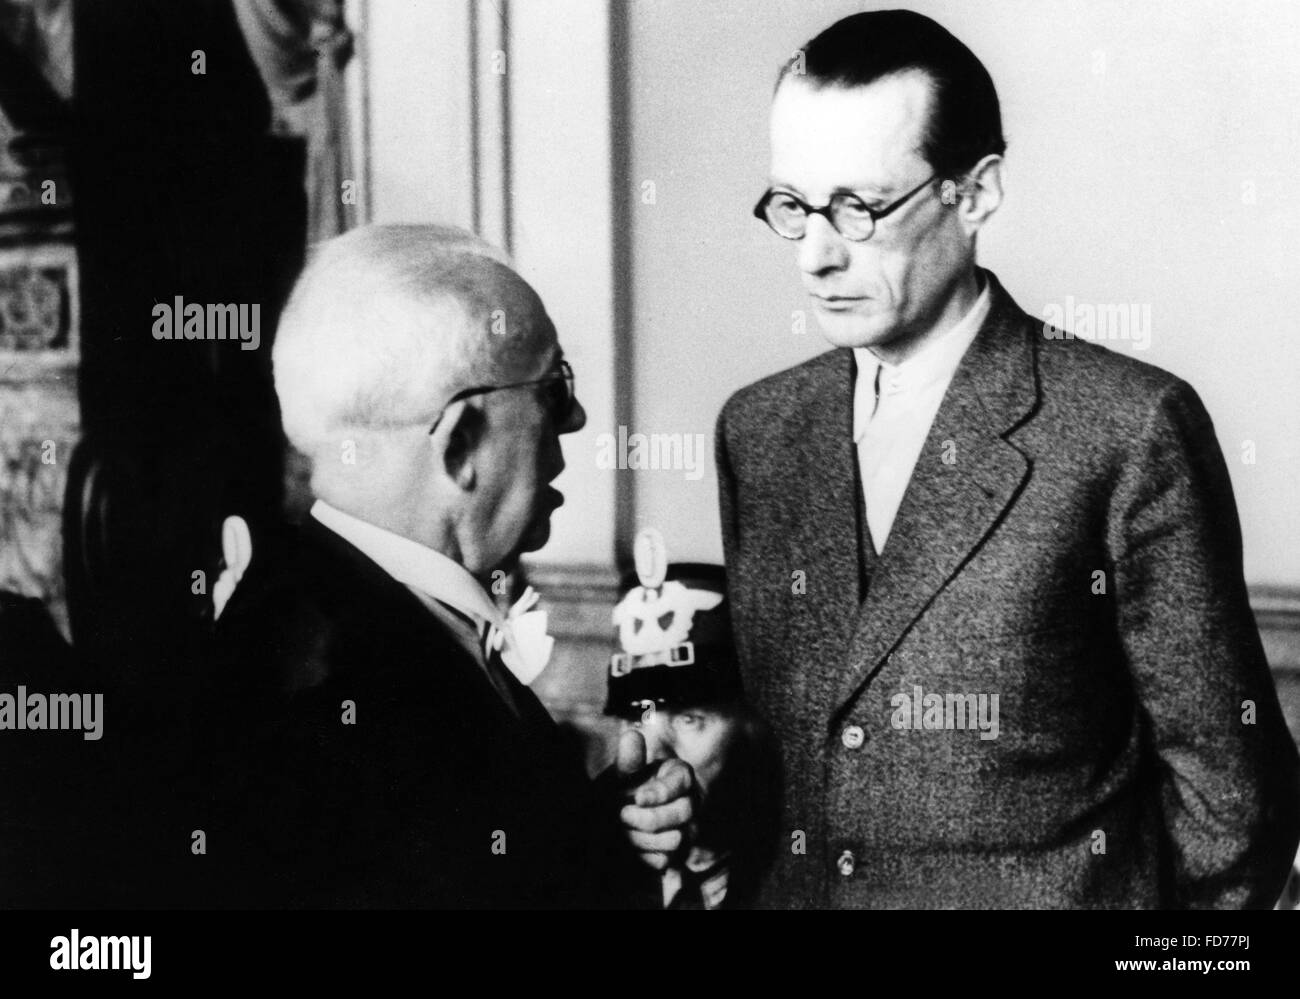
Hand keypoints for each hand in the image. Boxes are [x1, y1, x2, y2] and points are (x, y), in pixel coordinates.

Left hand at [616, 728, 695, 870]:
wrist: (613, 820)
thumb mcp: (622, 774)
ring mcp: (688, 829)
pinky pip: (666, 860)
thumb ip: (629, 760)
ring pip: (675, 839)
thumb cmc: (622, 790)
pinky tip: (631, 846)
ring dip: (642, 838)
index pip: (680, 783)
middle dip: (647, 818)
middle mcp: (690, 801)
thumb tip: (632, 735)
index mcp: (679, 775)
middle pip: (681, 813)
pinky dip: (644, 856)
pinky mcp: (679, 853)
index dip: (660, 792)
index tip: (637, 797)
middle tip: (621, 815)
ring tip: (623, 830)